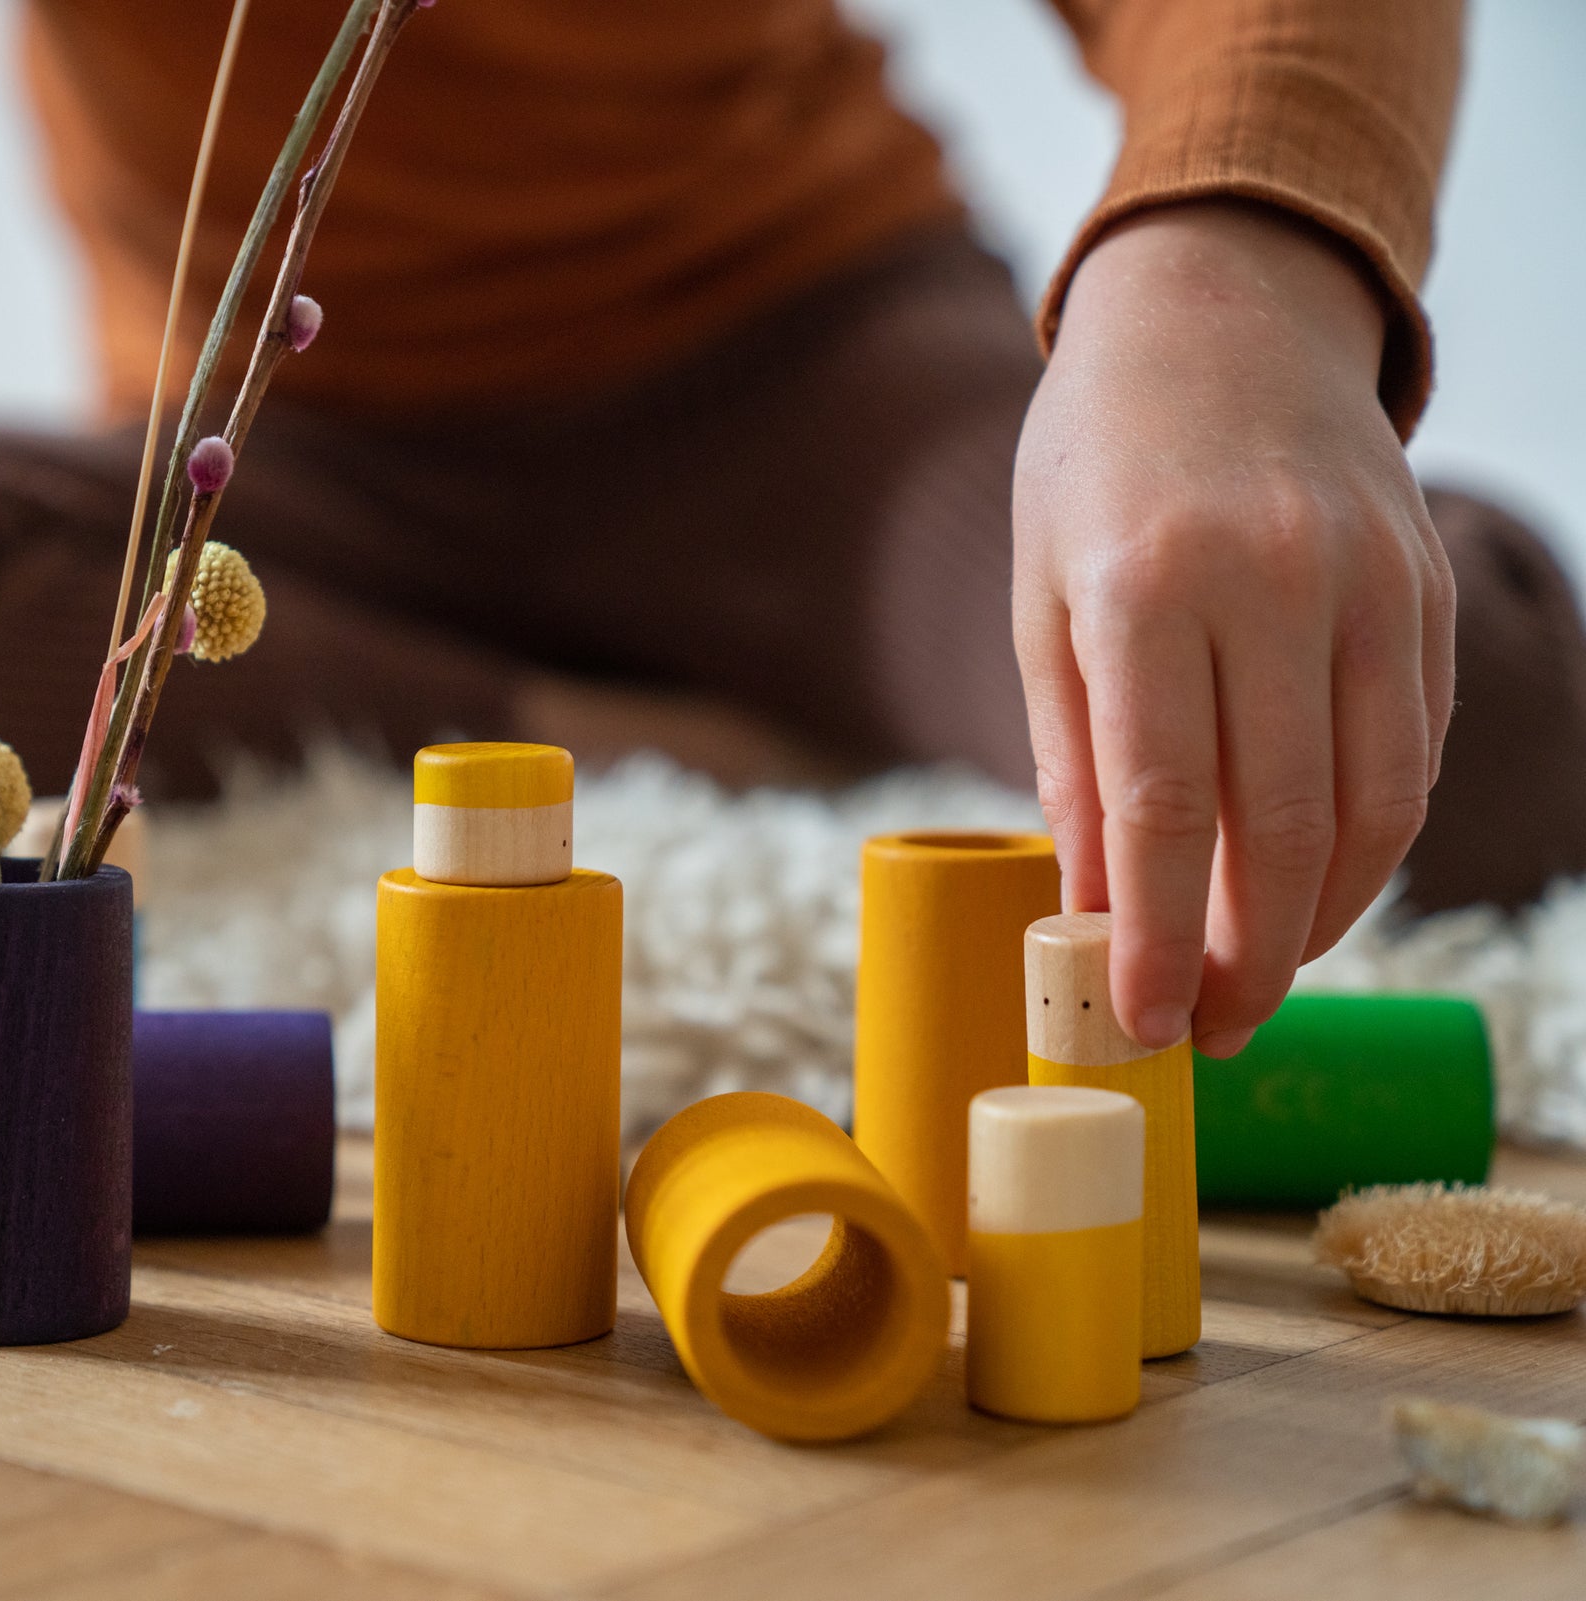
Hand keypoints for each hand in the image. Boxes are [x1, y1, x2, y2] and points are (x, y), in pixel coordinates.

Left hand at [1013, 201, 1453, 1056]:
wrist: (1221, 312)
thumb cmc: (1097, 468)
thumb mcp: (1043, 599)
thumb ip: (1072, 756)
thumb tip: (1096, 909)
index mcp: (1146, 585)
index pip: (1160, 803)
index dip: (1157, 933)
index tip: (1142, 1023)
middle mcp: (1273, 581)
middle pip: (1280, 822)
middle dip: (1250, 955)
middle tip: (1213, 1031)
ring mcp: (1370, 580)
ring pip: (1375, 802)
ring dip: (1325, 915)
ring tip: (1264, 976)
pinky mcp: (1429, 586)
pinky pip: (1416, 747)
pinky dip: (1374, 835)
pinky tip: (1319, 880)